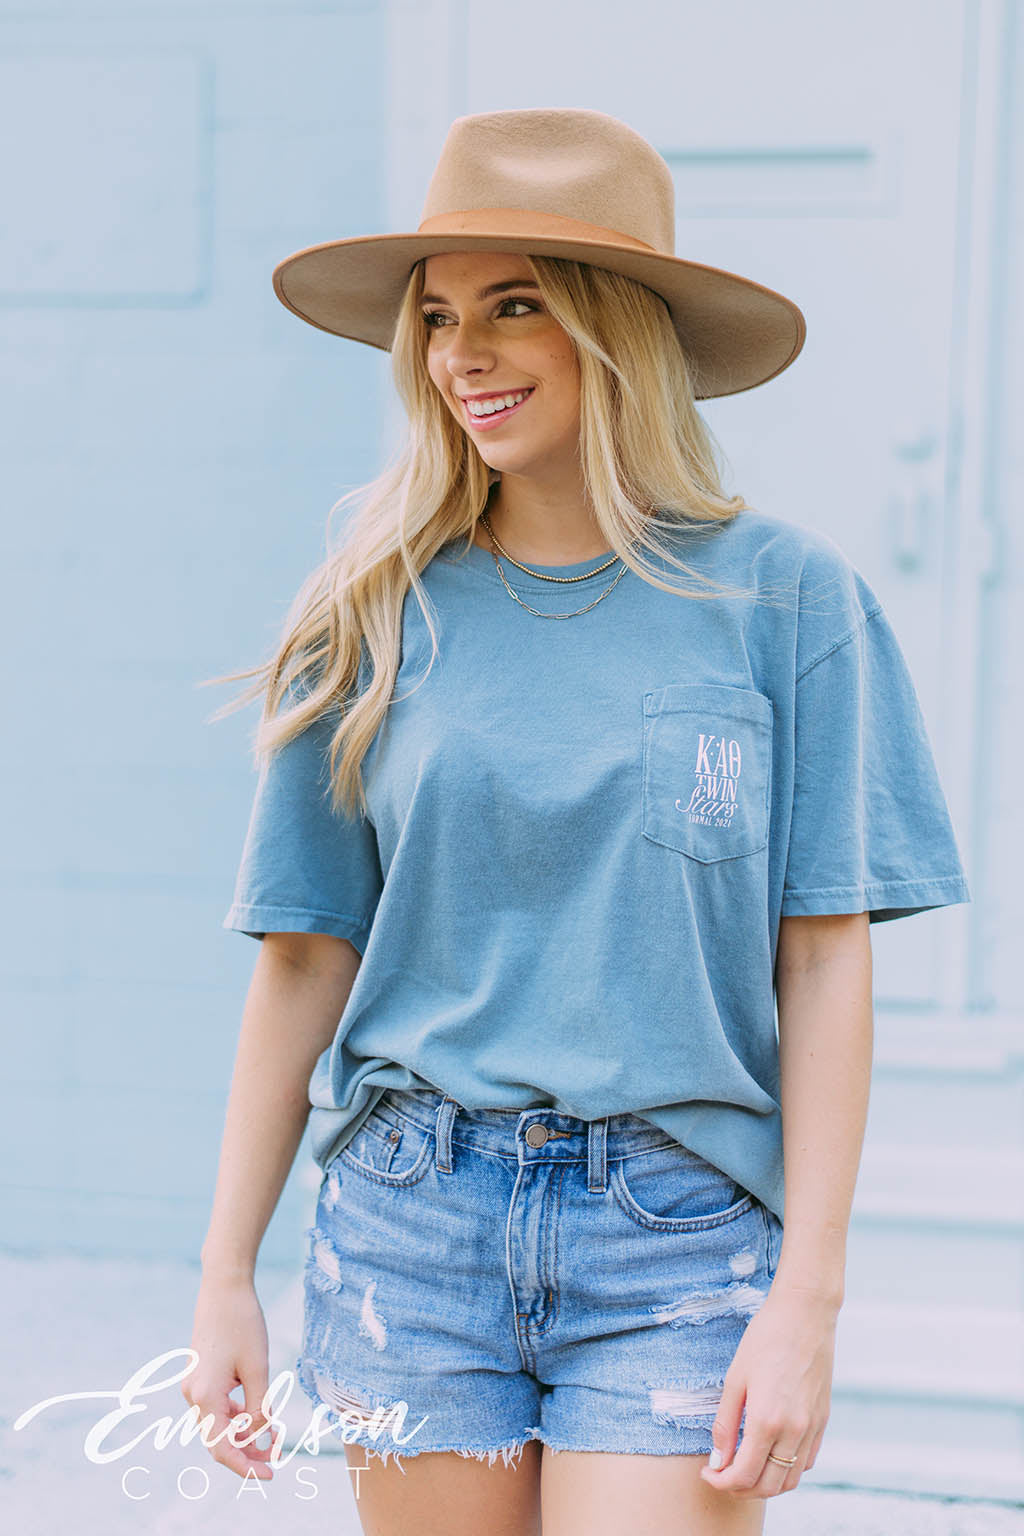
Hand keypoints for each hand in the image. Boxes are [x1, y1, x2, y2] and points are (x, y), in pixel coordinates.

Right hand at [182, 1274, 275, 1481]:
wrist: (224, 1287)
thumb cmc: (243, 1323)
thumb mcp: (258, 1368)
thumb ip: (259, 1407)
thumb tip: (261, 1436)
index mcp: (205, 1396)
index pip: (223, 1448)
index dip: (246, 1467)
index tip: (270, 1475)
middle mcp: (193, 1395)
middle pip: (219, 1440)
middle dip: (247, 1454)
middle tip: (277, 1459)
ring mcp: (194, 1385)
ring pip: (219, 1425)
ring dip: (244, 1435)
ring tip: (274, 1437)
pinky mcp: (200, 1376)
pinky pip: (218, 1407)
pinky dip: (238, 1416)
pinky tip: (259, 1414)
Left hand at [699, 1284, 837, 1498]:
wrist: (805, 1314)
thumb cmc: (765, 1339)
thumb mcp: (735, 1378)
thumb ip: (725, 1423)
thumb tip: (718, 1460)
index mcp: (767, 1421)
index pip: (744, 1475)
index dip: (721, 1482)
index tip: (708, 1473)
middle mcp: (794, 1431)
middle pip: (767, 1486)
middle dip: (740, 1489)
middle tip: (722, 1475)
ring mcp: (812, 1428)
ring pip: (790, 1480)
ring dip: (765, 1485)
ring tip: (744, 1469)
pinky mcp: (822, 1420)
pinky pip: (806, 1462)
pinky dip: (787, 1470)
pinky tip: (770, 1455)